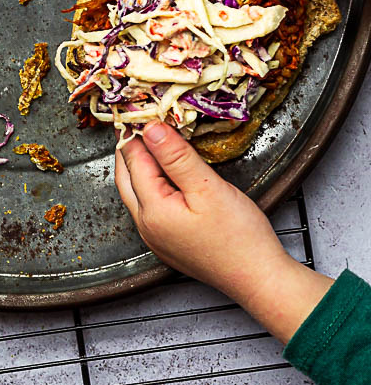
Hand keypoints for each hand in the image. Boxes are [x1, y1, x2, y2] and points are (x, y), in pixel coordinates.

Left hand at [115, 121, 333, 343]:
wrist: (258, 279)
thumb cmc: (239, 237)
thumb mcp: (207, 188)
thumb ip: (176, 157)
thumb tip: (150, 128)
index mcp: (151, 210)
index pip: (133, 160)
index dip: (134, 131)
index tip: (136, 106)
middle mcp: (145, 226)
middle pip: (126, 177)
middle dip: (129, 147)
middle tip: (137, 119)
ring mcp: (154, 237)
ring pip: (134, 192)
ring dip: (138, 165)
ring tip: (150, 140)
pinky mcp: (167, 243)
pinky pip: (148, 206)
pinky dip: (149, 183)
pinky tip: (164, 173)